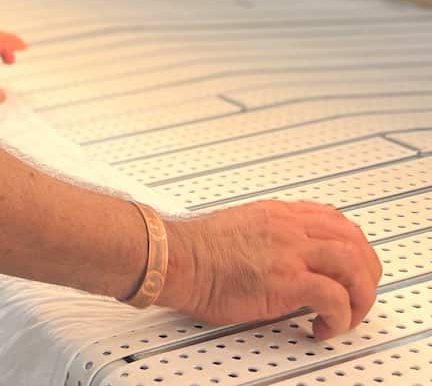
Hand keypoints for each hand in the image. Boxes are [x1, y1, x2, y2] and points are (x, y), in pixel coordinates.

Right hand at [162, 201, 381, 339]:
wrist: (175, 259)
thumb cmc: (195, 251)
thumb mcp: (240, 228)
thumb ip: (268, 237)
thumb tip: (283, 259)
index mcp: (277, 215)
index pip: (335, 219)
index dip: (353, 245)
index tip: (350, 266)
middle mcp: (289, 228)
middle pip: (354, 240)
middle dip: (366, 273)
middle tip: (358, 295)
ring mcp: (289, 251)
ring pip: (354, 264)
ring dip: (361, 296)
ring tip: (348, 315)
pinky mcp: (286, 279)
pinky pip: (335, 297)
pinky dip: (341, 317)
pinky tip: (324, 327)